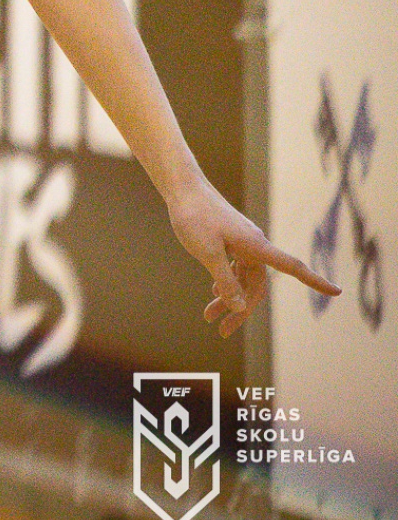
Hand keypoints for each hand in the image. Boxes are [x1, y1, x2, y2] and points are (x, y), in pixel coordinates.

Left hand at [166, 177, 339, 336]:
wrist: (182, 188)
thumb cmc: (194, 216)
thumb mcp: (207, 252)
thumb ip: (225, 280)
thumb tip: (241, 307)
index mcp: (256, 245)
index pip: (292, 266)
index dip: (315, 281)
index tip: (337, 292)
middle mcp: (254, 244)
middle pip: (258, 285)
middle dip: (243, 309)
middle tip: (224, 331)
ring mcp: (242, 242)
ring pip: (244, 278)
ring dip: (230, 298)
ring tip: (210, 318)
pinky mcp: (230, 240)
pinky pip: (236, 267)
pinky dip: (227, 282)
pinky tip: (215, 293)